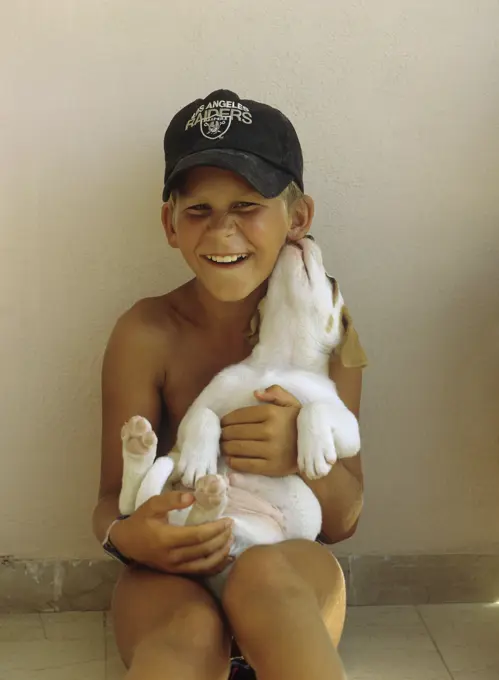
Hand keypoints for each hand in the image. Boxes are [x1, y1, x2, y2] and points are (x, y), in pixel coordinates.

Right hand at [110, 492, 233, 574]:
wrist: (126, 543)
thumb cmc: (140, 521)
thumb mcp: (152, 505)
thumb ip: (171, 500)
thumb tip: (193, 497)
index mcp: (167, 538)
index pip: (198, 536)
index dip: (216, 529)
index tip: (227, 519)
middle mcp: (173, 556)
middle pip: (204, 550)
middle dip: (221, 538)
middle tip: (231, 526)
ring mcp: (175, 567)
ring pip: (205, 564)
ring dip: (221, 553)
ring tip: (230, 539)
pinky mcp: (176, 572)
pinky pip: (200, 572)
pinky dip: (215, 566)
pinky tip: (225, 558)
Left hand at [220, 385, 300, 476]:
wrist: (316, 448)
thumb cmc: (298, 423)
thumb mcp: (291, 403)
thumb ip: (275, 393)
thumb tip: (256, 393)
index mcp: (272, 413)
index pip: (240, 415)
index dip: (227, 419)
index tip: (222, 423)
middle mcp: (270, 431)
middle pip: (236, 432)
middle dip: (224, 434)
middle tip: (221, 435)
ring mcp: (271, 450)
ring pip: (238, 448)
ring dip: (226, 447)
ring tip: (224, 446)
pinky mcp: (272, 467)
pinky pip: (246, 465)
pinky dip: (234, 462)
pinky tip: (231, 459)